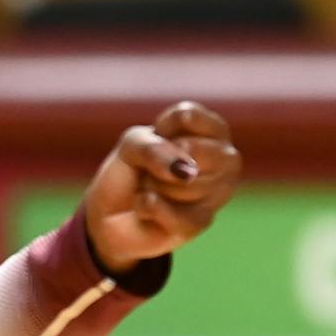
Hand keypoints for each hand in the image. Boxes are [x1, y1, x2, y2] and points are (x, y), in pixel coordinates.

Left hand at [82, 101, 241, 274]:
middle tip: (152, 170)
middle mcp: (224, 157)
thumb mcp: (131, 146)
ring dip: (153, 186)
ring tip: (151, 189)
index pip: (188, 115)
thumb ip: (154, 147)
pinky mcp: (203, 220)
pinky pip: (178, 212)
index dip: (159, 129)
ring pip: (186, 181)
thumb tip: (187, 172)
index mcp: (210, 129)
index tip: (154, 138)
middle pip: (192, 148)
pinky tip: (146, 208)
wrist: (111, 217)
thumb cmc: (129, 172)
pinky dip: (150, 208)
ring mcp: (219, 191)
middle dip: (159, 162)